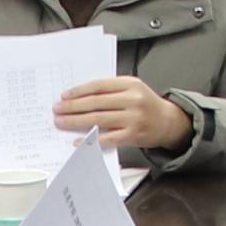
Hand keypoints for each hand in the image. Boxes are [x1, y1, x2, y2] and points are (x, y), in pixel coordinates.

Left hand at [61, 76, 193, 155]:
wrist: (168, 121)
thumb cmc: (145, 104)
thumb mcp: (133, 89)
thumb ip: (111, 91)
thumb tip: (79, 98)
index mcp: (130, 84)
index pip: (98, 86)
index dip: (79, 91)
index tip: (64, 96)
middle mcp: (132, 100)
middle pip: (95, 103)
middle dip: (72, 107)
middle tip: (57, 110)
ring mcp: (133, 118)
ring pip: (98, 119)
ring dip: (76, 121)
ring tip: (61, 122)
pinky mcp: (133, 135)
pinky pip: (107, 138)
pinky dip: (90, 139)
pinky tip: (77, 140)